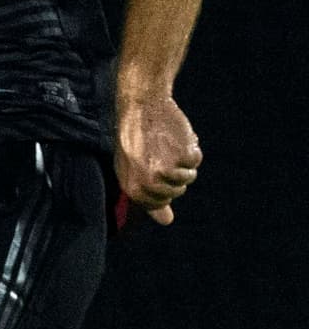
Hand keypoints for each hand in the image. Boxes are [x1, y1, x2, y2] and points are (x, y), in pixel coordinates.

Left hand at [115, 96, 202, 226]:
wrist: (141, 107)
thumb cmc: (135, 138)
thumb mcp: (132, 168)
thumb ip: (149, 197)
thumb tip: (167, 221)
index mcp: (133, 189)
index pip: (158, 203)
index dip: (163, 186)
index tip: (155, 167)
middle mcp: (149, 184)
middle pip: (177, 191)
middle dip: (174, 173)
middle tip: (160, 152)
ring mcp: (166, 172)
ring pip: (188, 176)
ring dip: (183, 160)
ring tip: (167, 143)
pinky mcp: (182, 157)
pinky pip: (195, 160)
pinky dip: (191, 147)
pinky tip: (176, 137)